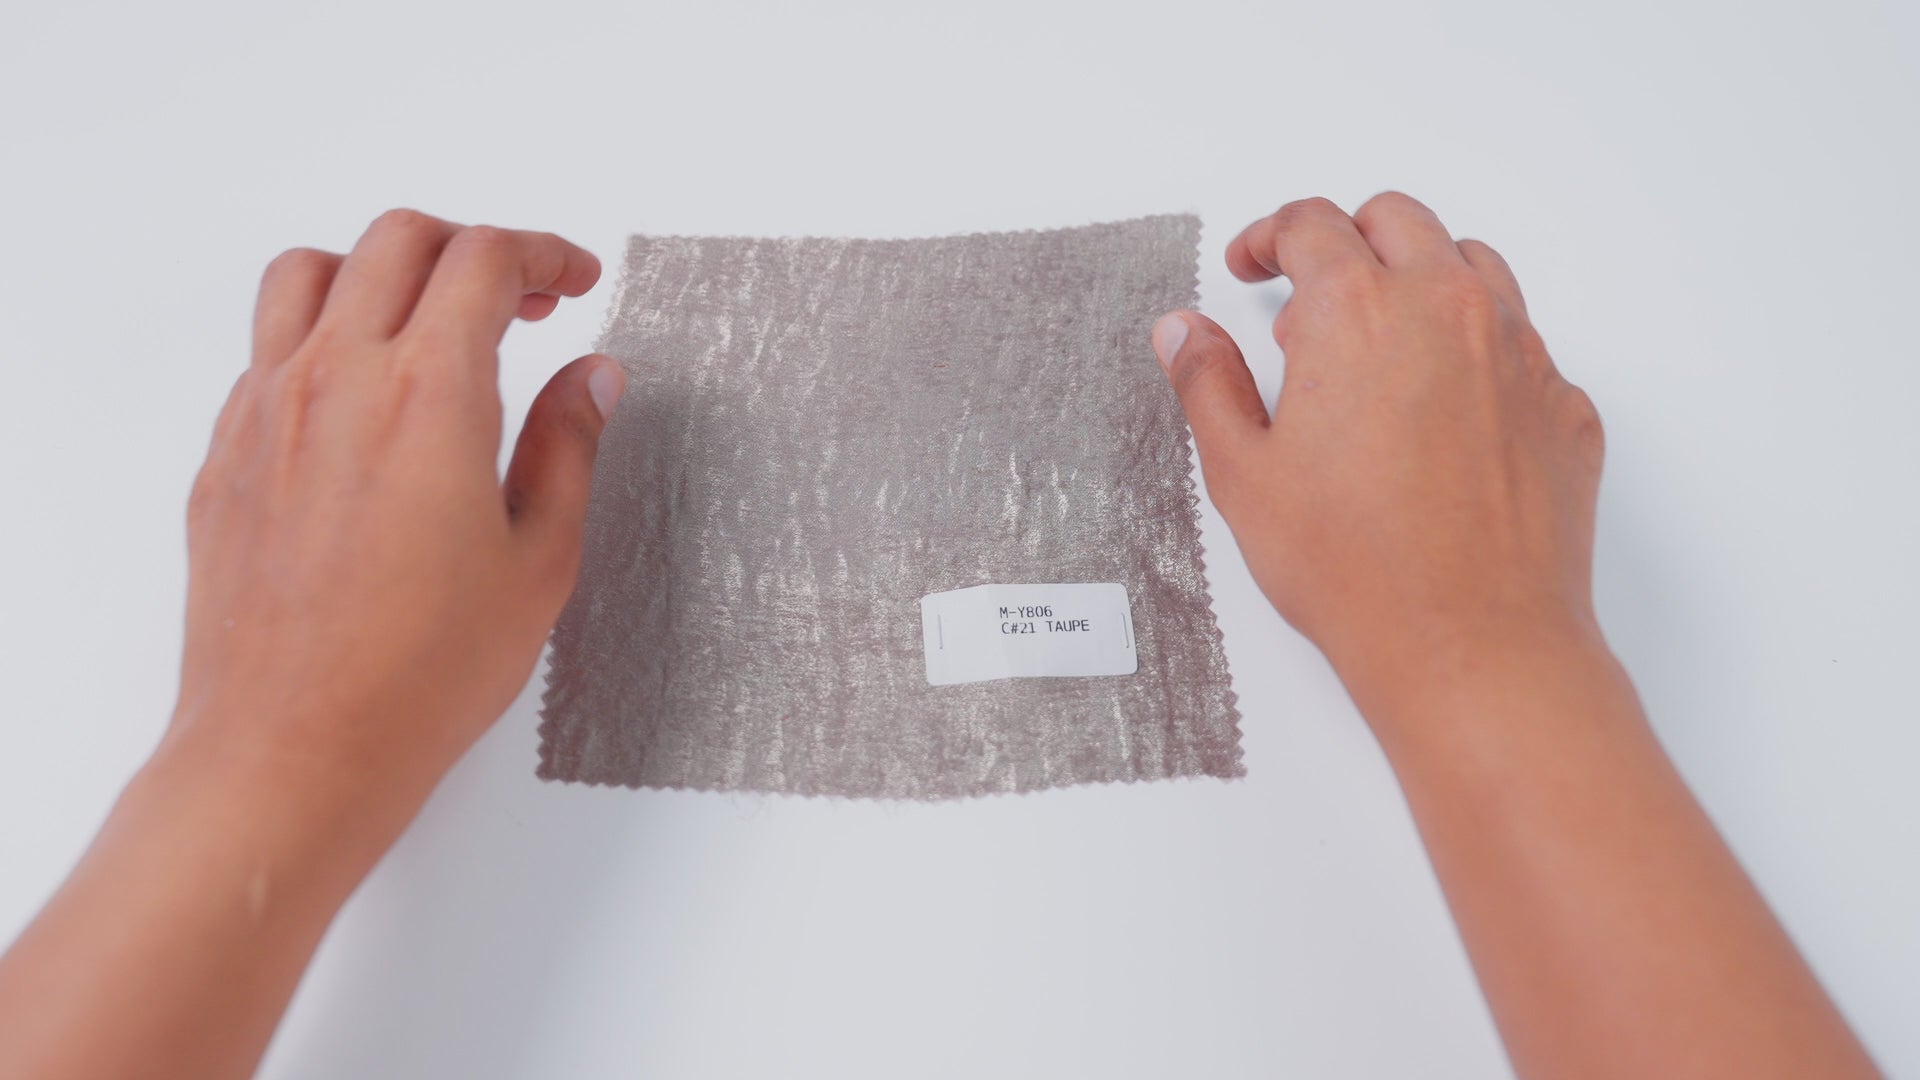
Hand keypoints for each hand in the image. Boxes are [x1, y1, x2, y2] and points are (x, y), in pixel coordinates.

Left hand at [172, 209, 624, 816]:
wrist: (294, 749)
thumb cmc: (418, 675)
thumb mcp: (539, 561)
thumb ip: (569, 448)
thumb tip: (593, 378)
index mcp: (427, 395)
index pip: (484, 260)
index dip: (544, 253)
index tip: (574, 277)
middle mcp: (335, 381)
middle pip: (398, 241)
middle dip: (472, 248)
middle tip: (523, 297)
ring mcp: (266, 412)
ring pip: (310, 272)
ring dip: (381, 271)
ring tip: (429, 321)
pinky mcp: (226, 456)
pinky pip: (266, 348)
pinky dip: (322, 335)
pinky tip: (364, 397)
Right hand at [1153, 193, 1604, 712]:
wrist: (1472, 643)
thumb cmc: (1357, 567)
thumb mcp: (1243, 474)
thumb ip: (1209, 384)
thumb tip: (1184, 331)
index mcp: (1358, 310)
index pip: (1311, 224)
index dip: (1269, 235)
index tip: (1254, 262)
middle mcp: (1448, 310)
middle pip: (1398, 221)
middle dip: (1346, 241)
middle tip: (1308, 301)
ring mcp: (1519, 353)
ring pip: (1471, 266)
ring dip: (1419, 280)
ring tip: (1381, 347)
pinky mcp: (1563, 405)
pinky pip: (1521, 344)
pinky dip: (1476, 353)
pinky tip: (1443, 415)